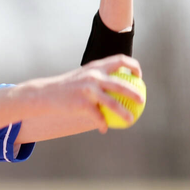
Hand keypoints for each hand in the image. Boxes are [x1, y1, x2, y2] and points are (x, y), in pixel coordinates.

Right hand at [30, 54, 144, 132]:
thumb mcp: (84, 76)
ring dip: (124, 113)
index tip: (138, 76)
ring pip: (112, 103)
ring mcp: (88, 90)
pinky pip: (98, 116)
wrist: (47, 93)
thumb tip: (116, 85)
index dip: (133, 66)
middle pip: (121, 84)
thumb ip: (99, 77)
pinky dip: (102, 124)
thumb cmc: (68, 87)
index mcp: (96, 66)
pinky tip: (103, 129)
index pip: (120, 60)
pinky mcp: (82, 103)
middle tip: (142, 100)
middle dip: (134, 92)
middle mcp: (94, 76)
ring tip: (131, 119)